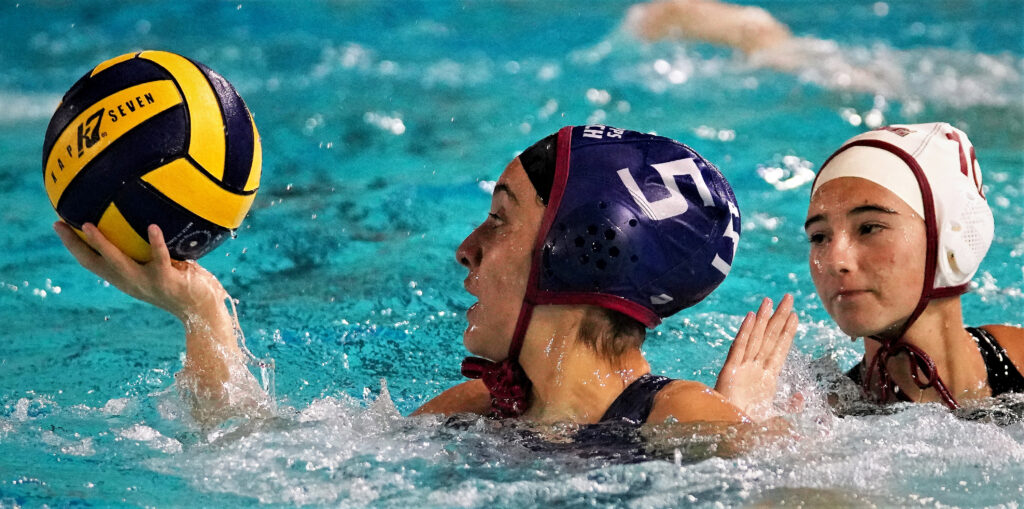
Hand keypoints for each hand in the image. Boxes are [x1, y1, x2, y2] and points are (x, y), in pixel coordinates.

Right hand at [54, 221, 225, 320]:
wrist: (203, 312)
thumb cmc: (186, 285)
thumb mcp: (161, 268)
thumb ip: (149, 252)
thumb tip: (147, 218)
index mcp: (125, 279)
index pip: (92, 262)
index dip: (74, 246)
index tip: (59, 225)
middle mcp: (131, 282)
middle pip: (94, 263)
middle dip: (74, 244)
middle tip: (59, 224)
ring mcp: (147, 283)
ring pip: (119, 263)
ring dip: (103, 245)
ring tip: (89, 225)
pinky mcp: (167, 281)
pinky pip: (160, 258)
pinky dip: (156, 243)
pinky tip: (152, 226)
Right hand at [715, 294, 798, 420]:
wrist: (730, 436)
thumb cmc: (749, 429)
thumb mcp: (776, 419)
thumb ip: (790, 407)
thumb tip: (801, 395)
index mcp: (767, 379)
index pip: (780, 350)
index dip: (788, 332)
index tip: (795, 316)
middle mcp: (755, 369)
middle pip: (769, 338)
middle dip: (780, 318)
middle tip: (788, 298)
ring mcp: (742, 368)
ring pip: (755, 338)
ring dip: (763, 319)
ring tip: (770, 301)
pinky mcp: (729, 371)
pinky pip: (739, 348)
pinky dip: (745, 331)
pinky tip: (751, 316)